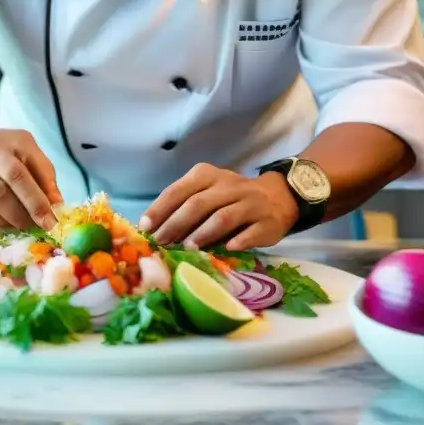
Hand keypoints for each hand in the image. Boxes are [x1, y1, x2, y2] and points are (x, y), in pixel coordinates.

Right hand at [0, 129, 62, 235]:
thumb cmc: (4, 154)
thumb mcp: (27, 153)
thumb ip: (45, 176)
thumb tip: (56, 205)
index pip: (16, 175)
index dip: (35, 201)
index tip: (50, 222)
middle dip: (22, 216)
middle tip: (36, 227)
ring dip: (6, 223)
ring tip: (19, 223)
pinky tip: (1, 222)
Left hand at [138, 163, 298, 250]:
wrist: (277, 196)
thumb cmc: (231, 198)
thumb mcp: (207, 192)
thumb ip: (185, 205)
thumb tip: (154, 229)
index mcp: (208, 176)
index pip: (179, 190)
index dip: (161, 209)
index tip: (145, 227)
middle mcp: (229, 185)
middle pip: (198, 203)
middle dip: (176, 224)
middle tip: (162, 242)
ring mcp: (250, 203)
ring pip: (223, 216)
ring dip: (204, 233)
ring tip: (188, 248)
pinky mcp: (268, 221)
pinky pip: (252, 231)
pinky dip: (239, 240)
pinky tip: (227, 249)